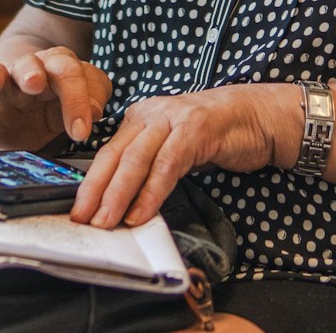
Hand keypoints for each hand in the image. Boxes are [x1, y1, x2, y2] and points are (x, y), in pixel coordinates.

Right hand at [0, 47, 111, 152]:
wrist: (31, 97)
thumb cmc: (61, 96)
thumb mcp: (84, 94)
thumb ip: (93, 96)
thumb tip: (95, 110)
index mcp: (56, 66)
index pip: (68, 73)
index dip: (76, 100)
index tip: (82, 131)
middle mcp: (27, 72)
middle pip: (29, 66)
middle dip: (31, 73)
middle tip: (35, 83)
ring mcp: (2, 88)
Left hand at [70, 86, 280, 228]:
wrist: (258, 116)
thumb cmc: (216, 135)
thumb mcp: (174, 147)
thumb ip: (151, 166)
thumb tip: (124, 203)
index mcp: (141, 119)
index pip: (107, 153)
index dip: (90, 183)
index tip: (78, 211)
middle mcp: (151, 114)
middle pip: (114, 155)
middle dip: (95, 190)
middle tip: (82, 219)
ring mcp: (173, 119)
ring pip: (136, 159)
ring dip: (118, 195)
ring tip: (106, 221)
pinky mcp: (195, 130)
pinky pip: (167, 165)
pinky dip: (151, 192)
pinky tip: (141, 213)